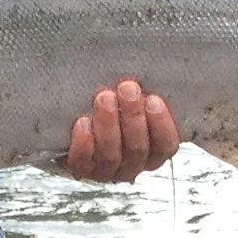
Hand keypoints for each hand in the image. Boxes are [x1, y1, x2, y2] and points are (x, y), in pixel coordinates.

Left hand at [62, 79, 180, 182]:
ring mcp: (106, 171)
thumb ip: (144, 95)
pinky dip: (84, 143)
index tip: (153, 98)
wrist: (71, 124)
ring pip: (111, 155)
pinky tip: (82, 122)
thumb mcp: (134, 100)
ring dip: (109, 125)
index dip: (162, 124)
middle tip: (127, 88)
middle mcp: (133, 165)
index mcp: (153, 151)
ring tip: (104, 98)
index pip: (166, 145)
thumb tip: (156, 66)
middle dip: (133, 117)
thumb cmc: (112, 106)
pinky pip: (82, 162)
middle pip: (138, 148)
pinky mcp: (81, 169)